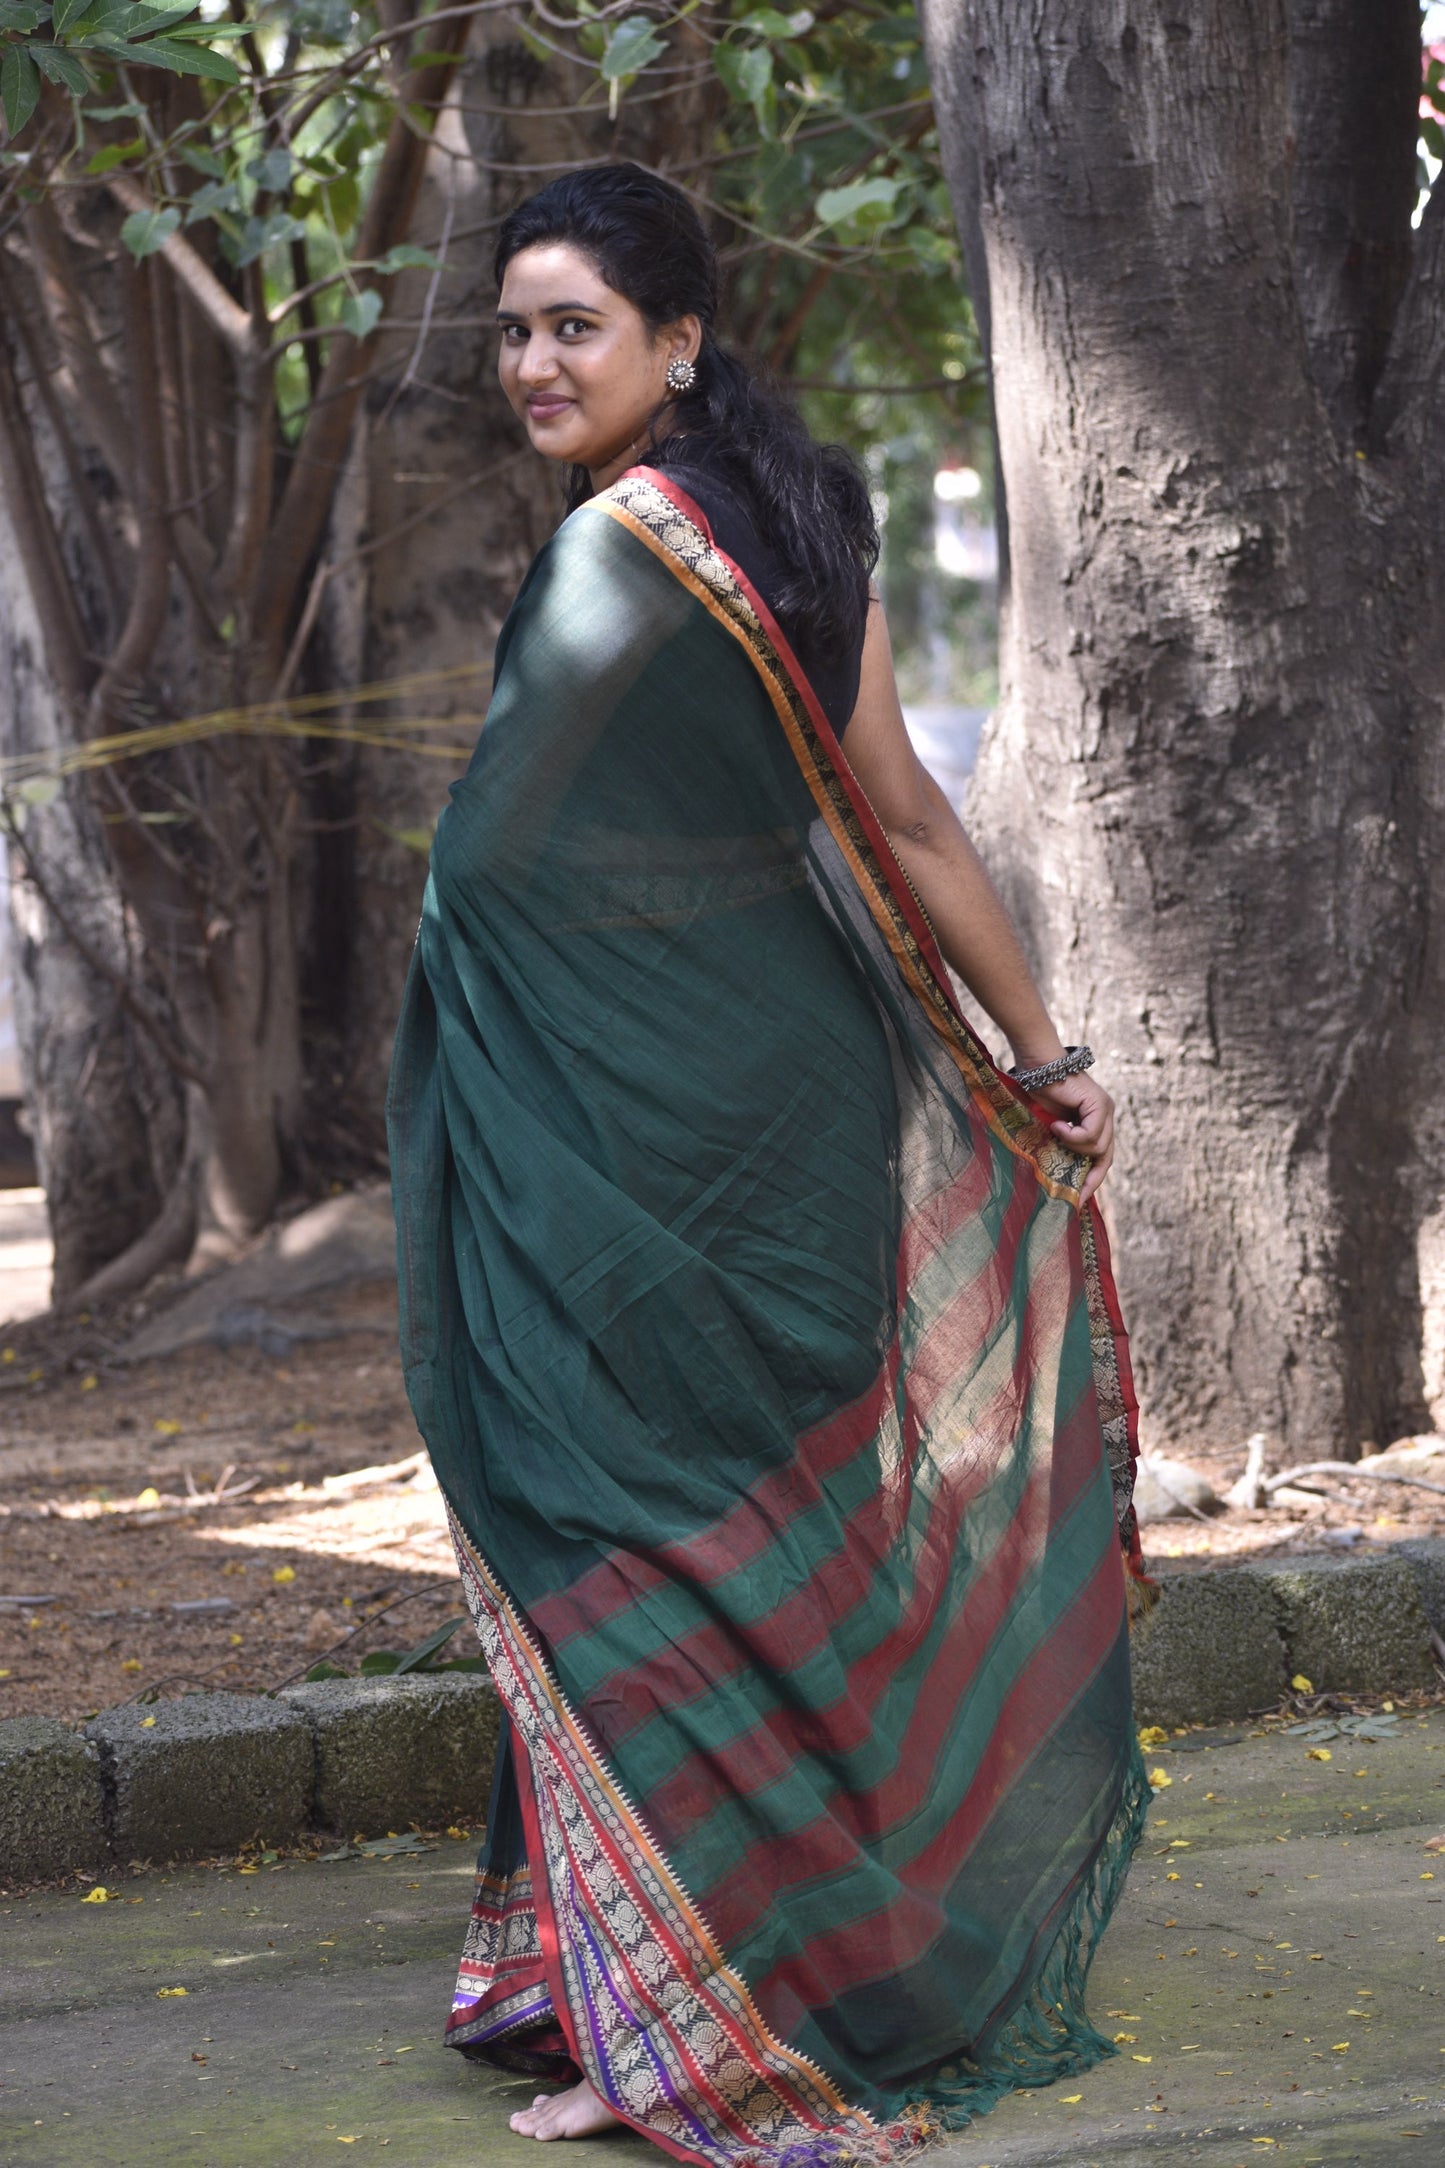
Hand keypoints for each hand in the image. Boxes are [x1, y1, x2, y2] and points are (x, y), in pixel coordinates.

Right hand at [1032, 1070, 1114, 1203]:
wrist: (1037, 1066)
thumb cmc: (1039, 1093)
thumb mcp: (1053, 1128)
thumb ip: (1062, 1145)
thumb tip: (1061, 1178)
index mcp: (1097, 1122)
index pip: (1102, 1158)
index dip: (1093, 1180)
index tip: (1080, 1200)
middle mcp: (1106, 1116)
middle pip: (1106, 1157)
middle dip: (1091, 1178)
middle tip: (1075, 1194)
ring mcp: (1106, 1110)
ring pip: (1097, 1148)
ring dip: (1074, 1147)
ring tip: (1054, 1133)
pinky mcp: (1100, 1104)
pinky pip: (1090, 1136)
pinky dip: (1072, 1136)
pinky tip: (1056, 1125)